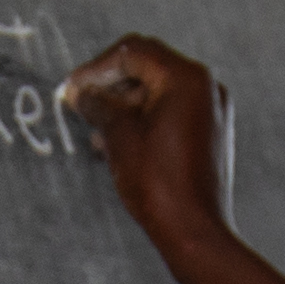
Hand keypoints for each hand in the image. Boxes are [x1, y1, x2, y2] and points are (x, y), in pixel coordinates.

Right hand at [60, 35, 228, 260]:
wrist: (194, 231)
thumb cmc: (158, 183)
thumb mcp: (119, 136)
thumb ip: (98, 104)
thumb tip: (79, 91)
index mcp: (187, 78)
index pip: (134, 52)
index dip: (97, 67)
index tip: (72, 88)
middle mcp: (206, 86)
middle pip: (148, 67)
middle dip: (110, 84)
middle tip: (80, 102)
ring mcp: (211, 109)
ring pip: (158, 91)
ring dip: (123, 103)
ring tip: (95, 128)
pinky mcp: (210, 132)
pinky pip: (171, 112)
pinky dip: (143, 118)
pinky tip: (117, 140)